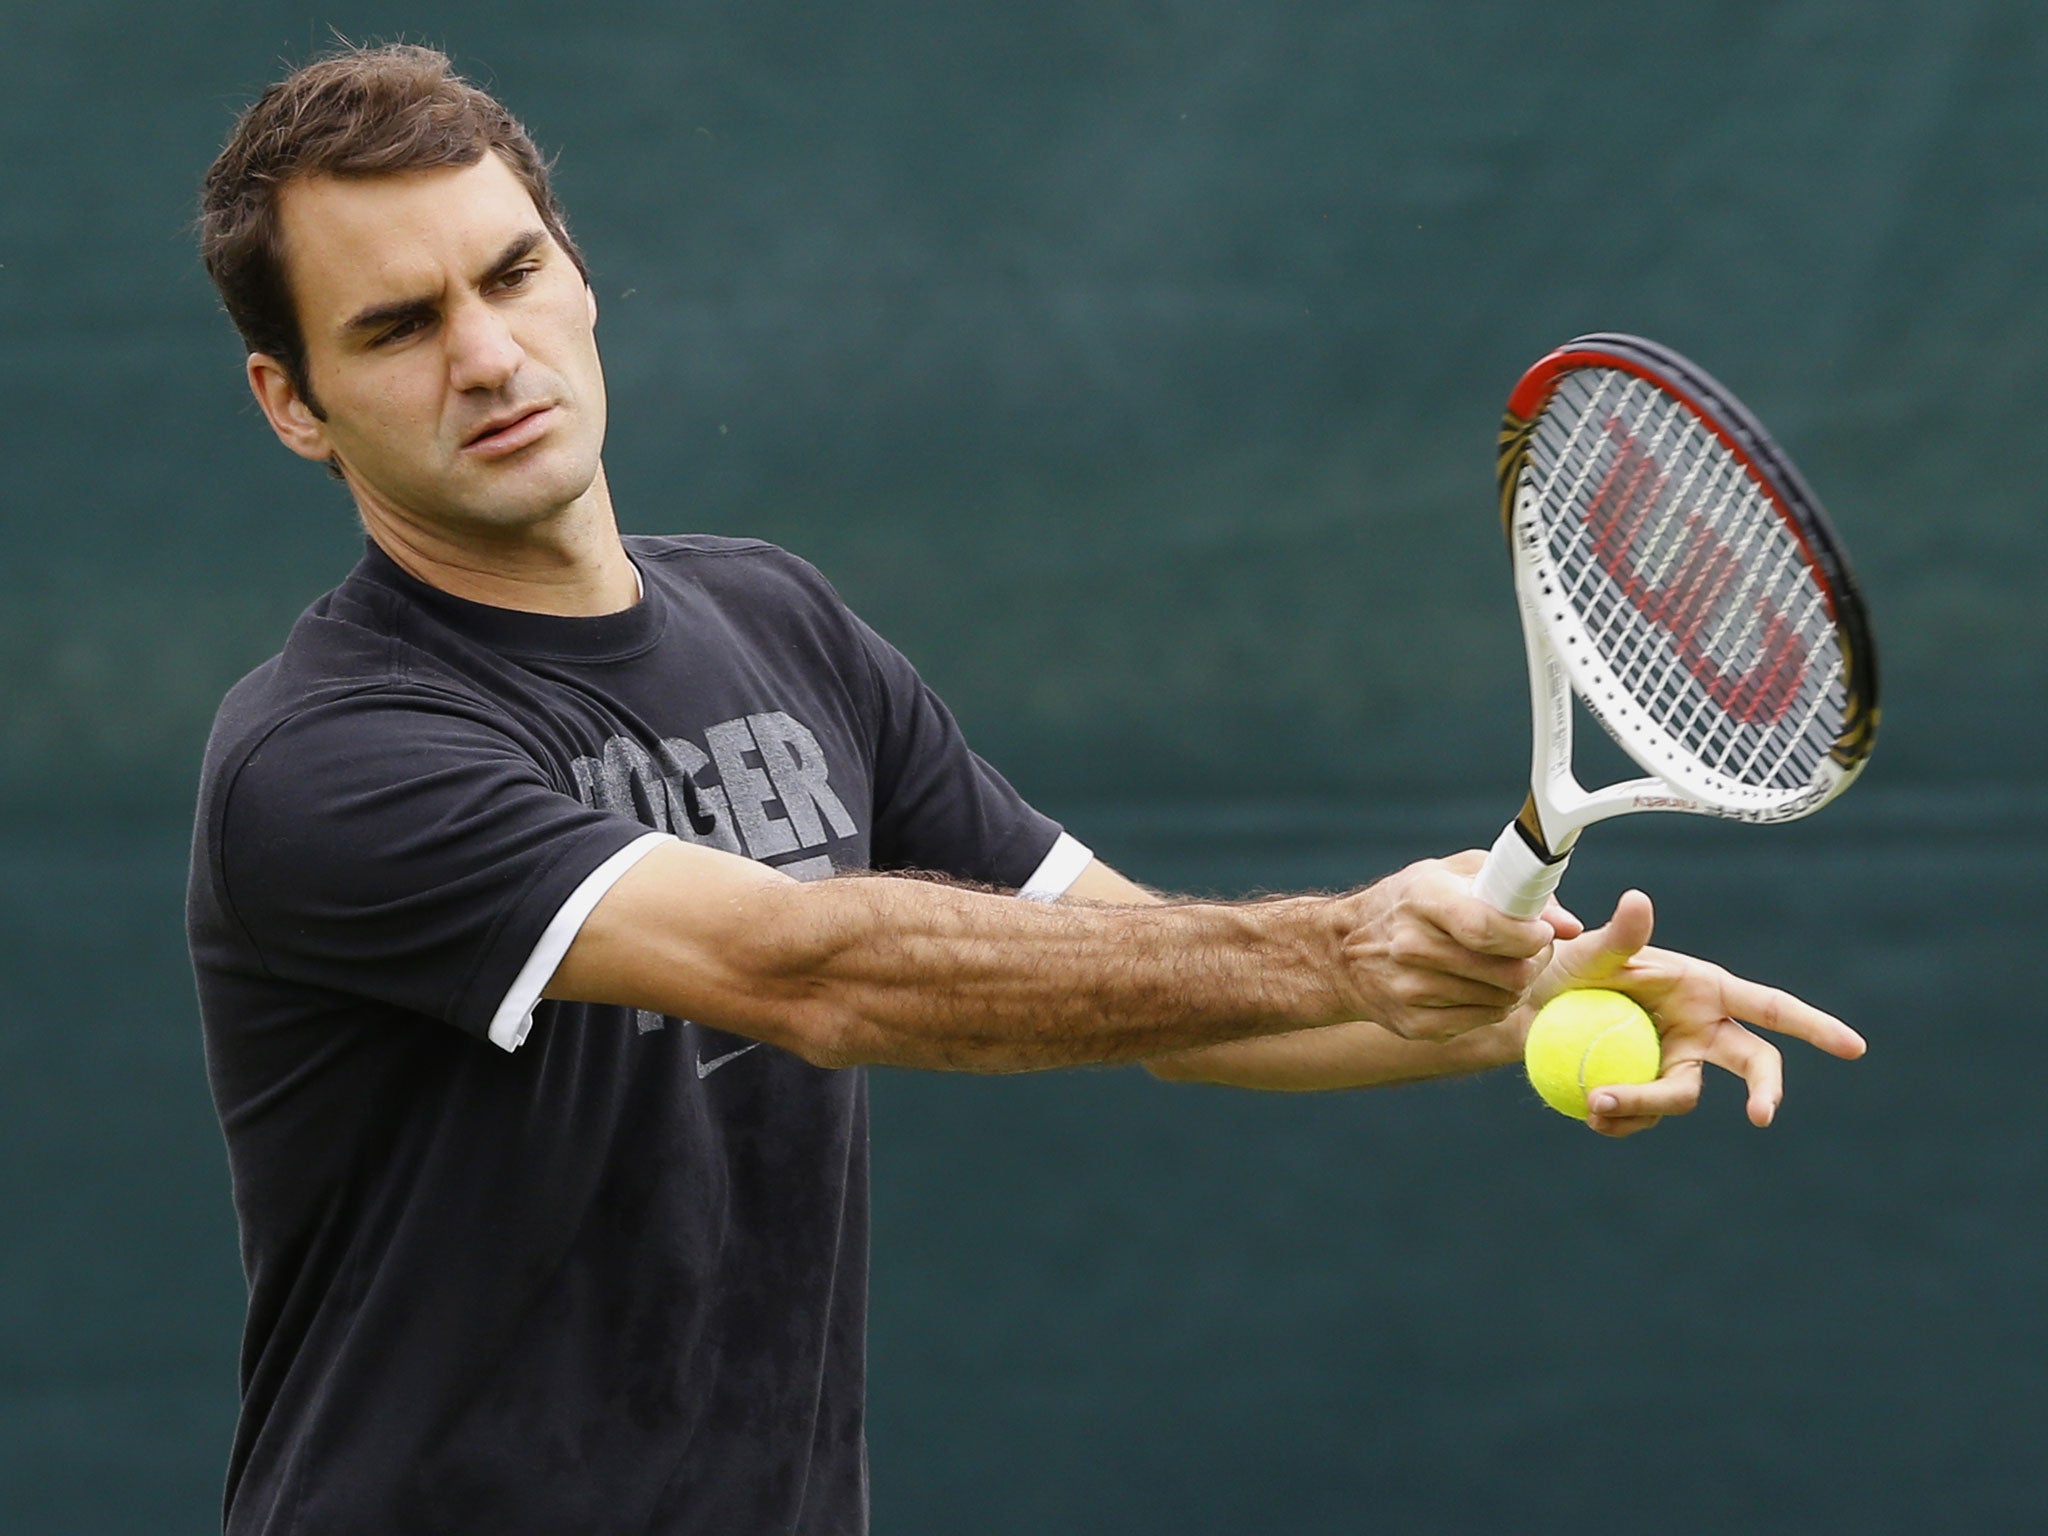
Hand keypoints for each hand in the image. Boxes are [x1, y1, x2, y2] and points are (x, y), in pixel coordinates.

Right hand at [1336, 853, 1580, 1042]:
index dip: (1529, 935)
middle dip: (1534, 960)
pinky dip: (1493, 1005)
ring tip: (1503, 964)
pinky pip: (1483, 1020)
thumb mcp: (1454, 874)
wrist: (1344, 953)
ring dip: (1516, 984)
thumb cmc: (1411, 903)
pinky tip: (1479, 985)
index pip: (1486, 928)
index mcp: (1422, 899)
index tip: (1544, 932)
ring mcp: (1410, 991)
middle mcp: (1410, 947)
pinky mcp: (1414, 1025)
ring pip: (1502, 1000)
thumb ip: (1516, 890)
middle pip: (1506, 972)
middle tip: (1532, 947)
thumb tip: (1568, 926)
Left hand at [1530, 890, 1866, 1136]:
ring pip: (1682, 1096)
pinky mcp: (1648, 1090)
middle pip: (1751, 1063)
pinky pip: (1648, 1116)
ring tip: (1597, 1103)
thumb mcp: (1588, 952)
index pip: (1769, 1007)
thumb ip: (1618, 936)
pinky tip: (1591, 1111)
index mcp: (1704, 989)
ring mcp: (1676, 1063)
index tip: (1854, 1047)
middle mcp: (1701, 1029)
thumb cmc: (1567, 970)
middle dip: (1765, 1090)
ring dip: (1645, 1104)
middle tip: (1761, 1115)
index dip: (1814, 1026)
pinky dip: (1621, 1119)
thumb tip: (1637, 899)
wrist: (1530, 1012)